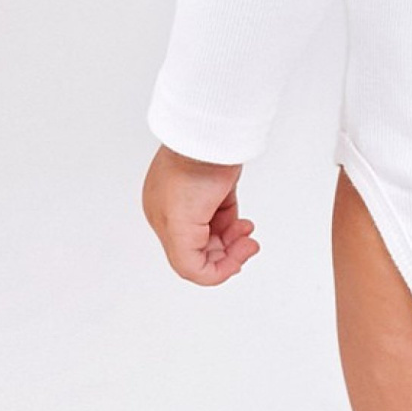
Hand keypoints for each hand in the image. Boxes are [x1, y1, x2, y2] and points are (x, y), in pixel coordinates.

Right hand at [142, 146, 258, 285]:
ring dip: (234, 241)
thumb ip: (186, 260)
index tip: (238, 262)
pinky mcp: (215, 191)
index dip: (216, 270)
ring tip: (247, 233)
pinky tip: (244, 224)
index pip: (188, 263)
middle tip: (248, 247)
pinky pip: (224, 219)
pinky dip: (235, 227)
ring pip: (216, 238)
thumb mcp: (180, 226)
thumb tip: (204, 276)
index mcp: (163, 223)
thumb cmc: (191, 171)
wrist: (210, 135)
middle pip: (204, 252)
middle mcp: (177, 215)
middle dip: (228, 254)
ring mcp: (197, 202)